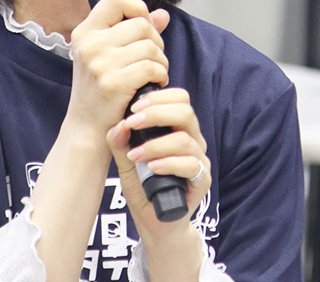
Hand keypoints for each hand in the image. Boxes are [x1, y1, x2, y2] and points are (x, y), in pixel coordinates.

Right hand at [66, 0, 170, 138]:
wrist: (86, 126)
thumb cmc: (99, 90)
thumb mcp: (108, 56)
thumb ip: (133, 32)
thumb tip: (162, 14)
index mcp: (85, 32)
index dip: (136, 7)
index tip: (144, 25)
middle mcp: (90, 44)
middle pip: (141, 24)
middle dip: (155, 41)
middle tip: (153, 58)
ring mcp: (99, 63)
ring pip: (150, 46)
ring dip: (160, 60)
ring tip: (154, 72)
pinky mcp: (113, 82)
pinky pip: (151, 67)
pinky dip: (160, 74)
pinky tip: (155, 83)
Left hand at [105, 87, 210, 236]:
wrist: (157, 222)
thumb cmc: (144, 187)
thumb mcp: (126, 163)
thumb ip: (120, 144)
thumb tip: (118, 125)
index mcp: (178, 128)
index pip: (179, 99)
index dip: (157, 97)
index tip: (133, 107)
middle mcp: (192, 140)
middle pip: (185, 112)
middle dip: (156, 113)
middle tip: (132, 122)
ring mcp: (199, 160)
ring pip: (185, 139)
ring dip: (156, 144)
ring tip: (135, 154)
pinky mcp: (202, 181)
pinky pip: (191, 166)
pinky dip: (169, 164)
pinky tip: (152, 167)